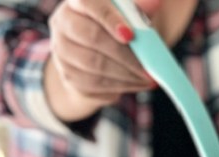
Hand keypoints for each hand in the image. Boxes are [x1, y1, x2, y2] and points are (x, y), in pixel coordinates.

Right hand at [45, 0, 160, 121]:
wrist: (100, 56)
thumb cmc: (117, 30)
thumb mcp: (129, 16)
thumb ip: (138, 10)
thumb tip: (156, 1)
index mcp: (77, 2)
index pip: (89, 4)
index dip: (109, 18)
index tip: (130, 35)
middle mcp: (63, 23)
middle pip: (92, 37)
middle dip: (125, 54)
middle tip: (149, 67)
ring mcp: (62, 51)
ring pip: (94, 64)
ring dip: (126, 74)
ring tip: (149, 77)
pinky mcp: (68, 75)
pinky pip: (95, 83)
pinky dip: (122, 85)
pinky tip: (139, 84)